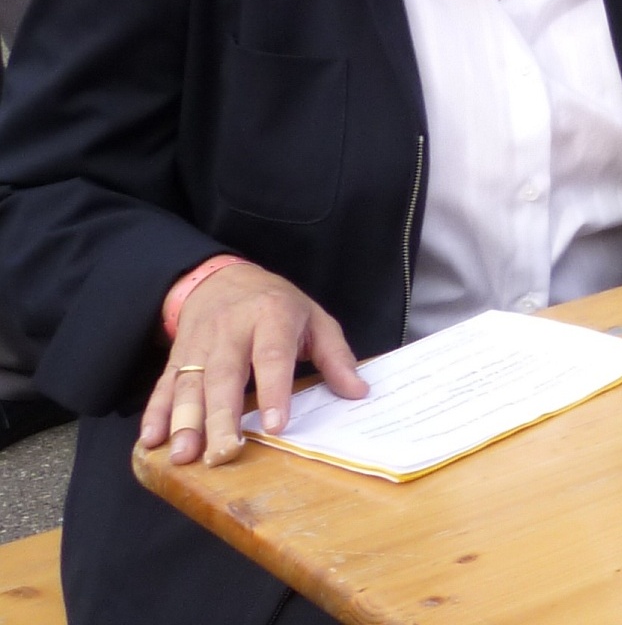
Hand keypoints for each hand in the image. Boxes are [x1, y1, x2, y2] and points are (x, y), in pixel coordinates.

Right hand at [140, 262, 364, 466]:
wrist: (223, 278)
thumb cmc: (277, 304)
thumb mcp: (315, 318)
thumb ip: (336, 356)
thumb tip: (358, 391)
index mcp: (272, 316)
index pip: (272, 356)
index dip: (273, 391)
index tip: (274, 425)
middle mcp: (231, 330)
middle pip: (224, 376)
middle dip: (222, 417)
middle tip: (223, 453)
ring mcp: (199, 343)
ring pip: (190, 384)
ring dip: (185, 422)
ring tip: (183, 455)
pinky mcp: (177, 355)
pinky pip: (164, 385)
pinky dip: (156, 413)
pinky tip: (151, 440)